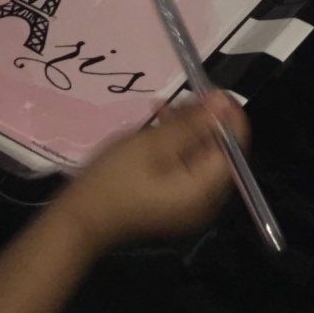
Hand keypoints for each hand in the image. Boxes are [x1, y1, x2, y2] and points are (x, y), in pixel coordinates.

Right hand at [56, 93, 249, 253]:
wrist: (79, 222)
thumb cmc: (114, 180)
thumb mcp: (153, 144)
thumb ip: (192, 123)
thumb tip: (223, 102)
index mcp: (205, 190)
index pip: (234, 146)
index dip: (227, 115)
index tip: (209, 90)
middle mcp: (206, 203)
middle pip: (219, 152)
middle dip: (204, 121)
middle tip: (181, 97)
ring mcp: (190, 207)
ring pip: (201, 159)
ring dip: (188, 131)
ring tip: (162, 109)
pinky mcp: (174, 205)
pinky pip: (187, 171)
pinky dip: (176, 149)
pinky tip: (156, 128)